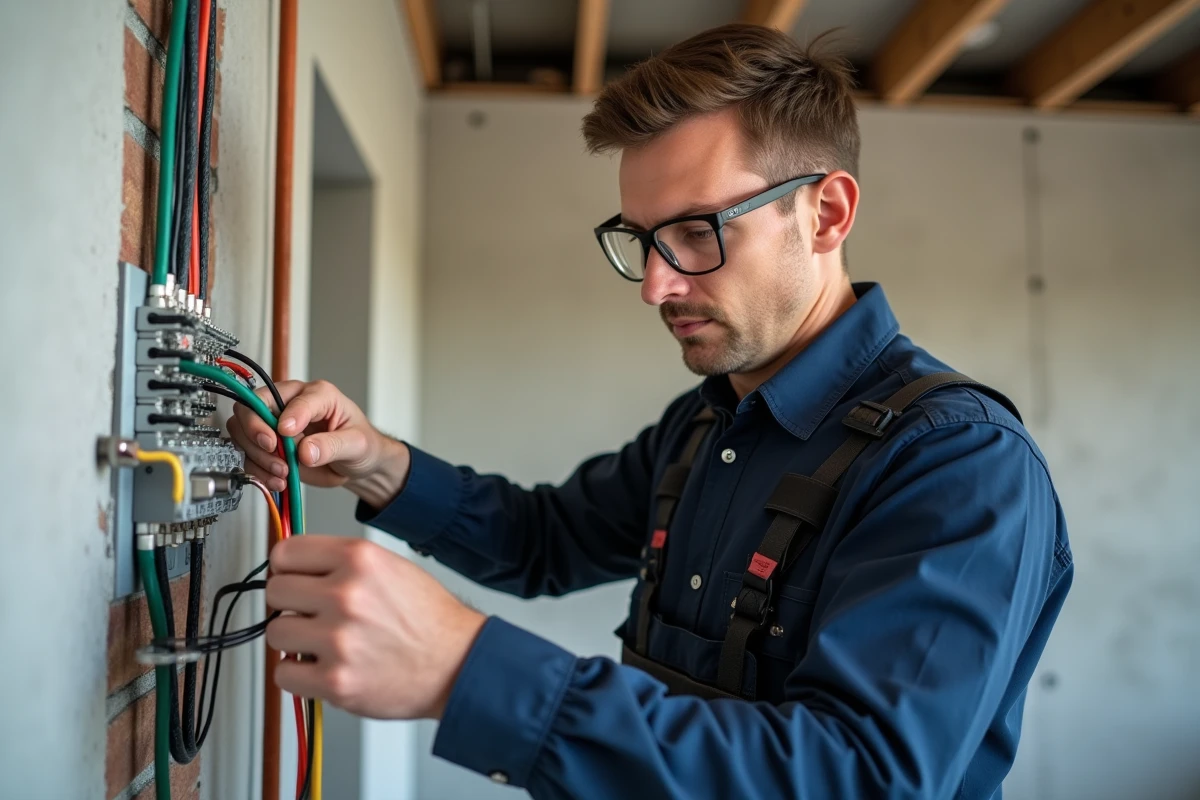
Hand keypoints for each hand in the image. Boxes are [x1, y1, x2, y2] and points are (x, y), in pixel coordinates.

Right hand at [226, 379, 410, 507]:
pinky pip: (249, 454)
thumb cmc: (361, 444)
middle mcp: (292, 404)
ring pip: (243, 430)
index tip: (286, 432)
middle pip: (253, 405)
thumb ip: (332, 445)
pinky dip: (257, 469)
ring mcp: (276, 425)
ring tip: (282, 472)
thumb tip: (305, 451)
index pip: (292, 395)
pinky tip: (276, 480)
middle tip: (272, 449)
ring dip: (257, 454)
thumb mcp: (357, 444)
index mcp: (317, 394)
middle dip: (256, 429)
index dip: (287, 414)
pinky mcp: (270, 447)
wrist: (357, 464)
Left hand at [265, 536, 486, 719]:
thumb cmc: (428, 619)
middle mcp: (346, 594)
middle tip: (309, 614)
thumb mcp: (390, 566)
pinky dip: (298, 675)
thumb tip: (295, 565)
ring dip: (293, 641)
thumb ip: (341, 562)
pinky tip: (322, 667)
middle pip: (275, 591)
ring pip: (276, 632)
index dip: (287, 568)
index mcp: (359, 559)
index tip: (292, 579)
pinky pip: (284, 674)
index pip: (285, 553)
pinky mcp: (335, 681)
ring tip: (320, 643)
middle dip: (289, 604)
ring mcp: (338, 640)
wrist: (457, 664)